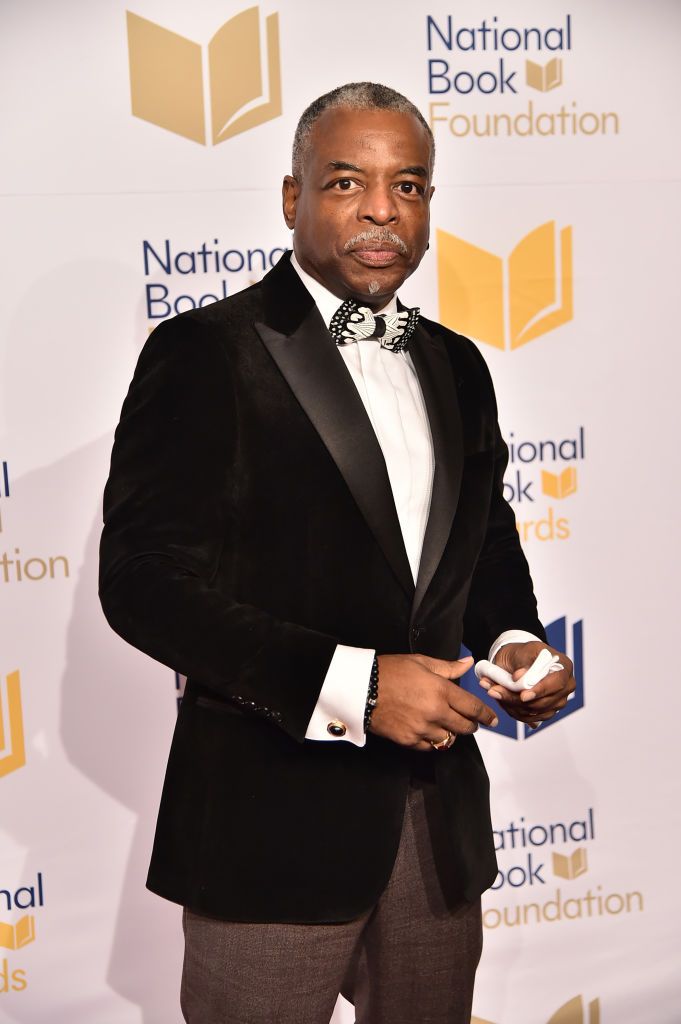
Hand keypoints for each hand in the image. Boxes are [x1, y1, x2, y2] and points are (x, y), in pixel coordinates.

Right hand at [369, 654, 498, 750]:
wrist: (361, 688)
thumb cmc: (390, 670)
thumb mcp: (420, 662)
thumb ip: (448, 667)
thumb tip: (468, 663)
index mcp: (441, 691)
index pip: (472, 707)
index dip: (486, 715)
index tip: (493, 720)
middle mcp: (435, 712)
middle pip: (464, 727)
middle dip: (472, 726)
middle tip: (472, 724)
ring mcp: (422, 729)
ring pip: (448, 739)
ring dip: (452, 734)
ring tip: (448, 727)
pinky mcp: (409, 740)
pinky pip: (429, 747)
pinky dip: (433, 742)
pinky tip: (430, 733)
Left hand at [478, 641, 574, 727]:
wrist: (516, 661)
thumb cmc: (523, 653)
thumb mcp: (523, 650)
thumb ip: (523, 662)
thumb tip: (520, 676)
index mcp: (564, 668)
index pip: (557, 683)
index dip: (540, 691)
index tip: (523, 695)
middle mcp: (565, 687)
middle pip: (543, 702)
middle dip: (516, 699)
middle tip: (494, 691)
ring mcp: (557, 702)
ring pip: (533, 712)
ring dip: (510, 704)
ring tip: (492, 691)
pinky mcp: (546, 712)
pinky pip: (528, 717)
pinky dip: (511, 710)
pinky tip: (499, 699)